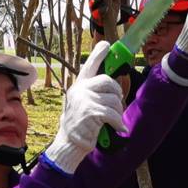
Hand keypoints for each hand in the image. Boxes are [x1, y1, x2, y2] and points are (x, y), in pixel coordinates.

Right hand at [43, 41, 124, 174]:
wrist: (69, 143)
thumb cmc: (79, 124)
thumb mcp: (82, 103)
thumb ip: (93, 92)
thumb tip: (112, 85)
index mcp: (79, 85)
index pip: (90, 65)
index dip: (99, 54)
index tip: (106, 44)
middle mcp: (81, 89)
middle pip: (108, 81)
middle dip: (117, 93)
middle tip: (117, 104)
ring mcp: (85, 100)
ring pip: (114, 99)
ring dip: (118, 112)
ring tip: (113, 120)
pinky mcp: (91, 112)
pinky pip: (113, 113)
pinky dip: (118, 123)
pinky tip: (117, 128)